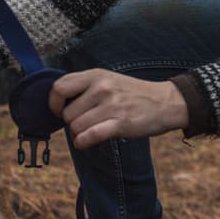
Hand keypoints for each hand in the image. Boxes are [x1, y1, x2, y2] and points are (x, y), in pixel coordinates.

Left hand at [49, 69, 188, 148]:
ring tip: (90, 132)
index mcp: (95, 75)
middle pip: (67, 113)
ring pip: (76, 127)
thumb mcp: (108, 79)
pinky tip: (85, 142)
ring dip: (78, 134)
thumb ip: (84, 86)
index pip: (59, 87)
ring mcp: (111, 105)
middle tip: (84, 123)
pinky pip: (89, 136)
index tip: (59, 111)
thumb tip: (58, 102)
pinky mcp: (120, 123)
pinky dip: (82, 143)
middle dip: (71, 123)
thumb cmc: (132, 93)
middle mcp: (101, 88)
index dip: (54, 103)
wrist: (165, 102)